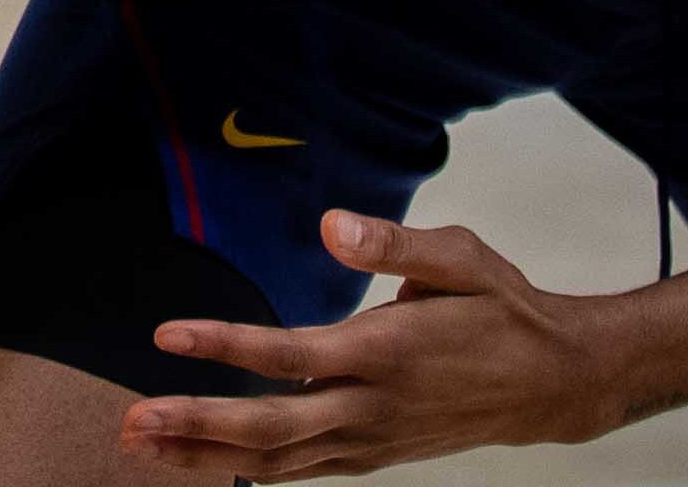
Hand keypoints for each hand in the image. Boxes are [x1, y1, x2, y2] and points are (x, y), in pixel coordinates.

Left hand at [123, 214, 623, 475]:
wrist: (556, 383)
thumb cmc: (504, 309)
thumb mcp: (461, 257)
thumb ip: (393, 242)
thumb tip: (330, 225)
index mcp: (385, 351)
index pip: (287, 356)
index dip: (223, 345)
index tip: (166, 336)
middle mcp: (371, 405)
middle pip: (268, 426)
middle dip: (195, 425)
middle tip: (131, 422)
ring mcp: (370, 439)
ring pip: (276, 460)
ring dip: (205, 454)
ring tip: (141, 445)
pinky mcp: (373, 455)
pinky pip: (300, 470)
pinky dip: (247, 470)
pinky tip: (203, 462)